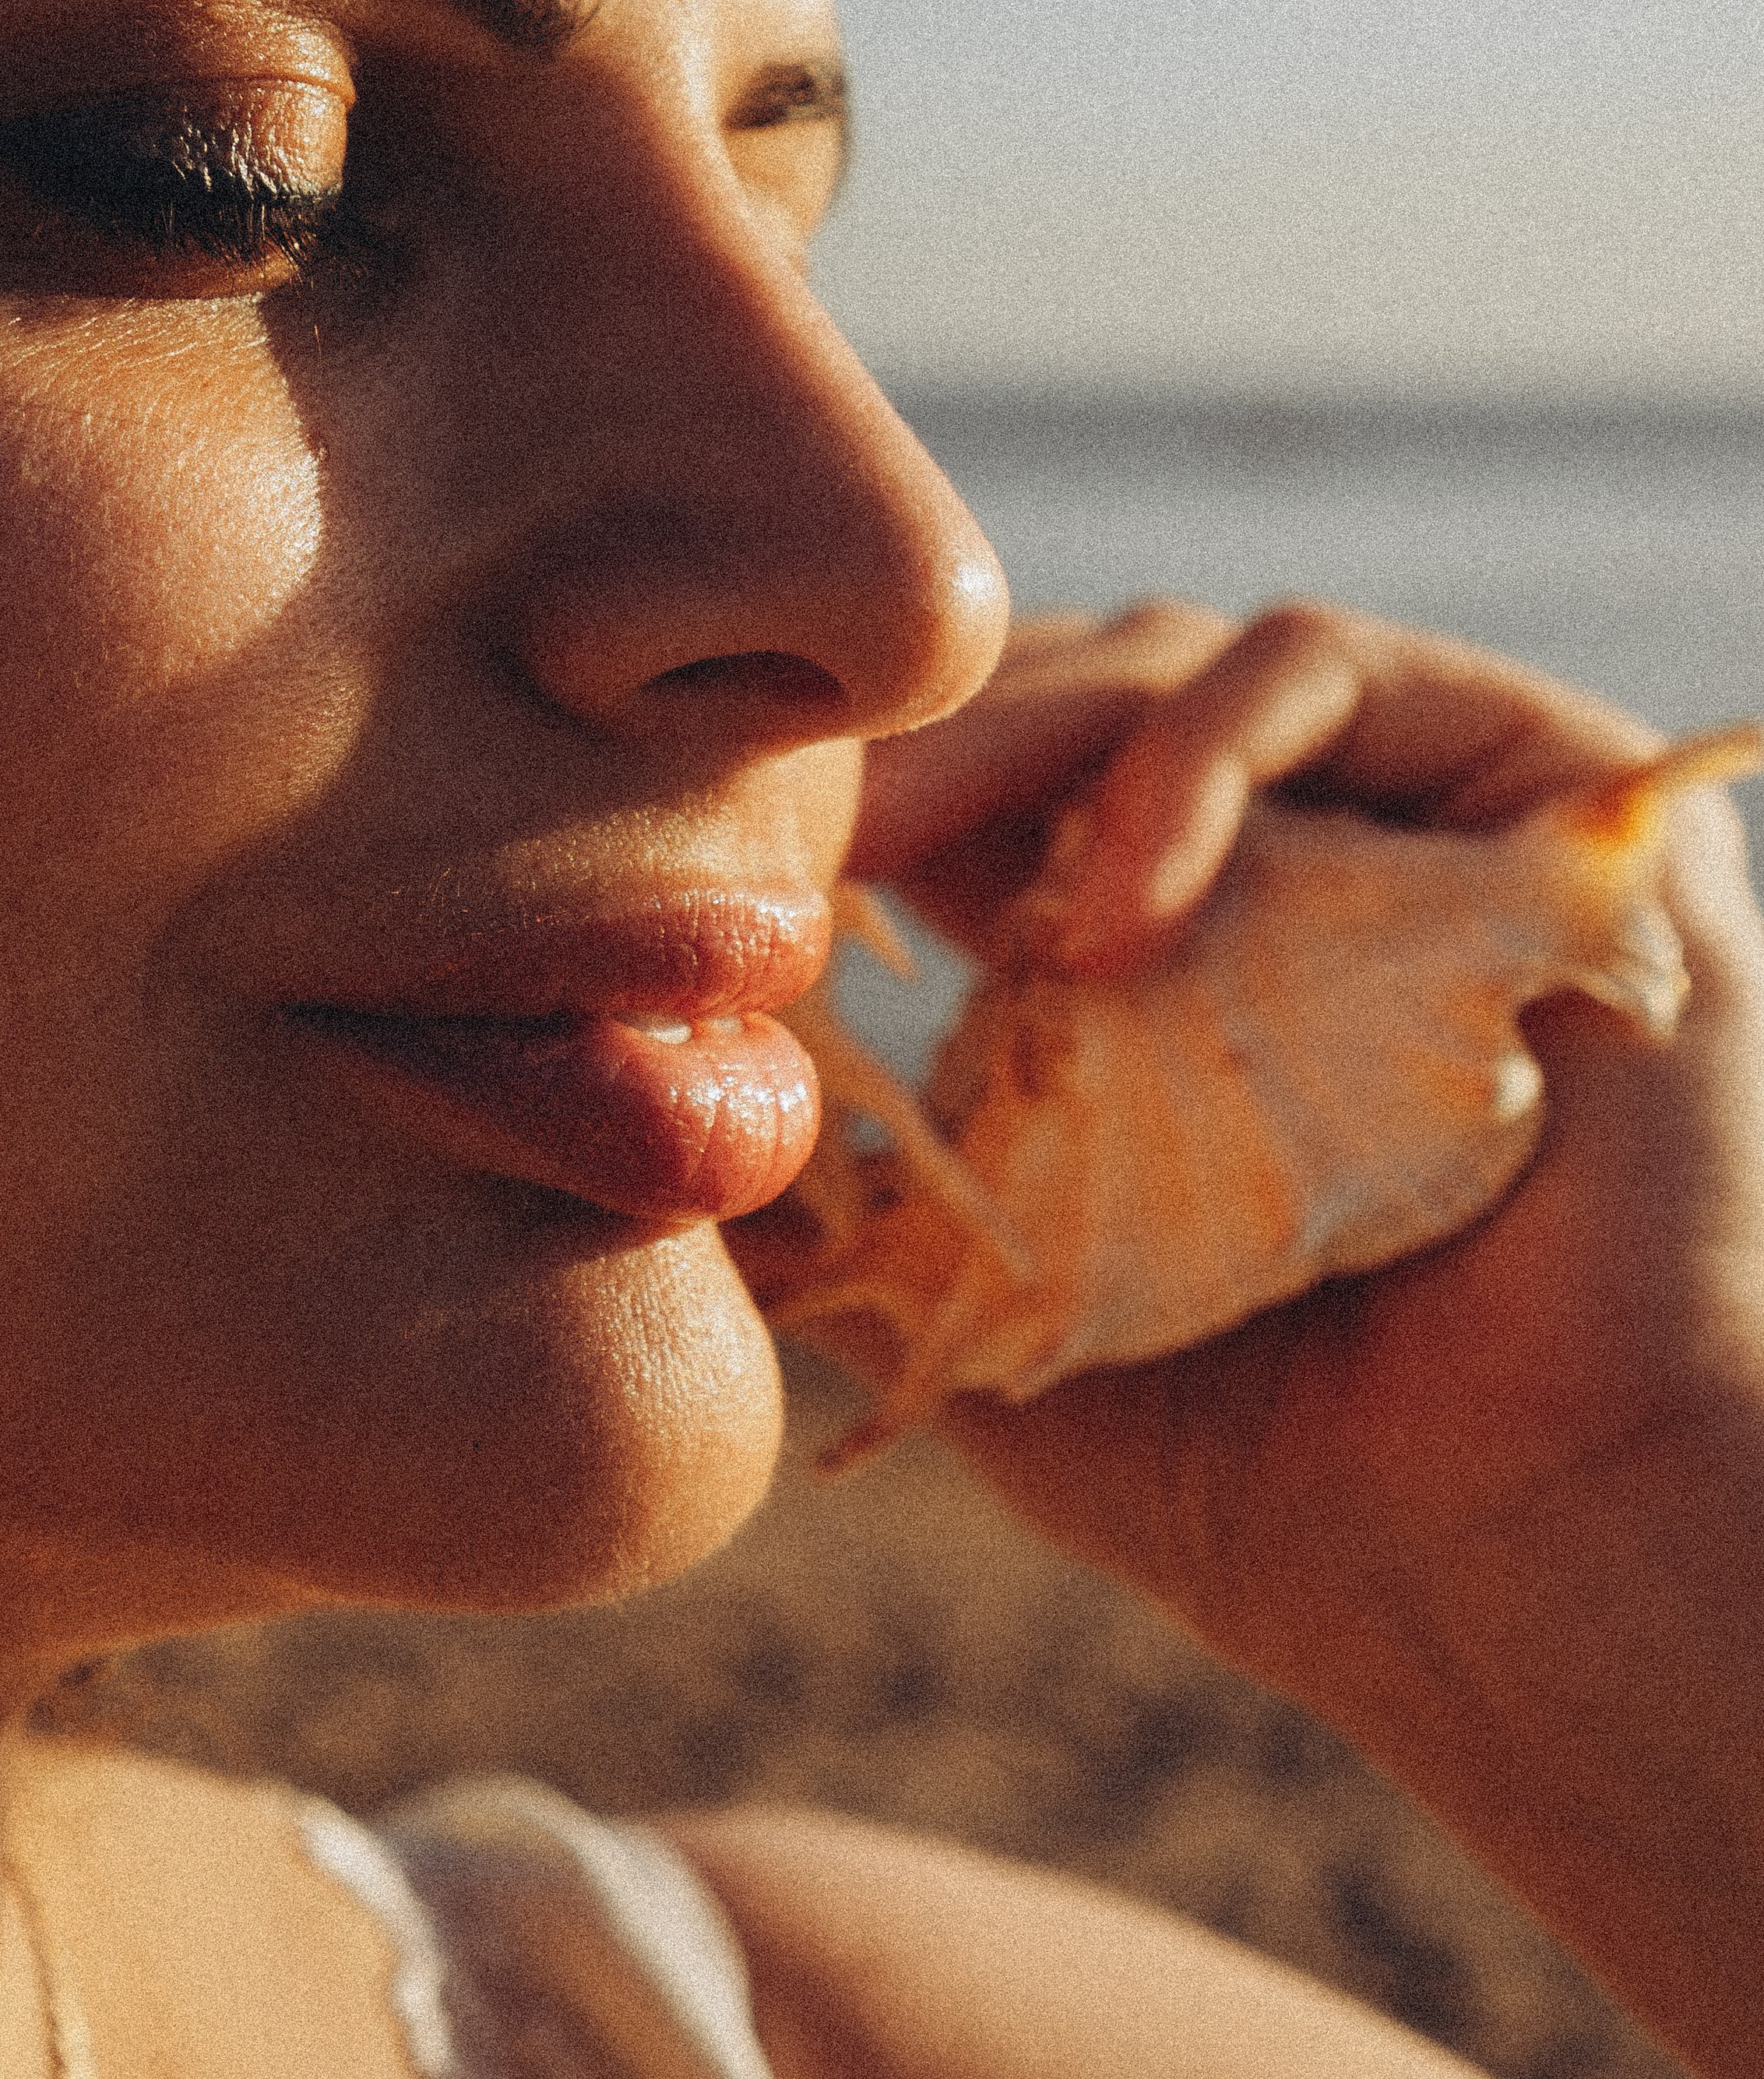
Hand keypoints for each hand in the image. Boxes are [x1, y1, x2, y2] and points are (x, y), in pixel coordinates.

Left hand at [837, 603, 1763, 2070]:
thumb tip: (681, 1097)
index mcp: (1195, 953)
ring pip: (1180, 661)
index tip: (731, 885)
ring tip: (900, 852)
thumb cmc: (1277, 1465)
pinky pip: (1331, 667)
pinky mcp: (1545, 782)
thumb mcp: (1010, 1310)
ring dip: (1022, 741)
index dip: (867, 808)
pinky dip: (1191, 753)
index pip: (1006, 791)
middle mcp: (1319, 859)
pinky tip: (1104, 907)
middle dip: (917, 755)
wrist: (1521, 1565)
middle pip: (1078, 704)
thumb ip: (873, 1193)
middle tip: (785, 837)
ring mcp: (1430, 809)